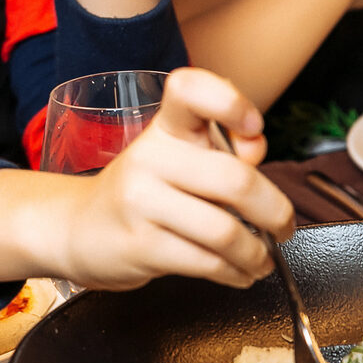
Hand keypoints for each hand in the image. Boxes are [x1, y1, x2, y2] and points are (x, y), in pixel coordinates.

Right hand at [51, 67, 294, 291]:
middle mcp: (150, 157)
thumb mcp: (179, 159)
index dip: (229, 102)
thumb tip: (255, 148)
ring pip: (225, 230)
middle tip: (283, 226)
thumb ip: (224, 149)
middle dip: (275, 210)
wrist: (79, 229)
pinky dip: (235, 273)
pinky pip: (206, 263)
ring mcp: (141, 202)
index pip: (189, 90)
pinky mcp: (140, 245)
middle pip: (234, 179)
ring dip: (257, 253)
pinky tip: (238, 273)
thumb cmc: (143, 192)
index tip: (253, 125)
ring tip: (261, 258)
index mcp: (165, 128)